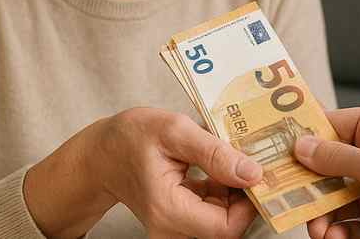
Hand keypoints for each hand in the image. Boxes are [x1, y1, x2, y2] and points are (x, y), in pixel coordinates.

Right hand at [25, 107, 261, 238]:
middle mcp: (170, 229)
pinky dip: (222, 189)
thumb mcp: (175, 131)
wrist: (101, 153)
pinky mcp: (180, 219)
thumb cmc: (131, 137)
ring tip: (232, 155)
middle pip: (226, 225)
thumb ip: (214, 153)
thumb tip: (253, 173)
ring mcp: (174, 227)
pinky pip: (212, 211)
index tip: (257, 171)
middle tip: (251, 157)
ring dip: (234, 189)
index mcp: (168, 210)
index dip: (249, 203)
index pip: (225, 228)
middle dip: (244, 193)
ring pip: (222, 217)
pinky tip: (219, 164)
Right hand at [294, 105, 359, 238]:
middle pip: (321, 167)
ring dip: (317, 216)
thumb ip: (338, 157)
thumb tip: (301, 145)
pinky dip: (333, 234)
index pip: (328, 125)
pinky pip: (340, 225)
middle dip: (304, 186)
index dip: (300, 137)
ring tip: (319, 230)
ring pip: (326, 200)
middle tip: (286, 201)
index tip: (270, 152)